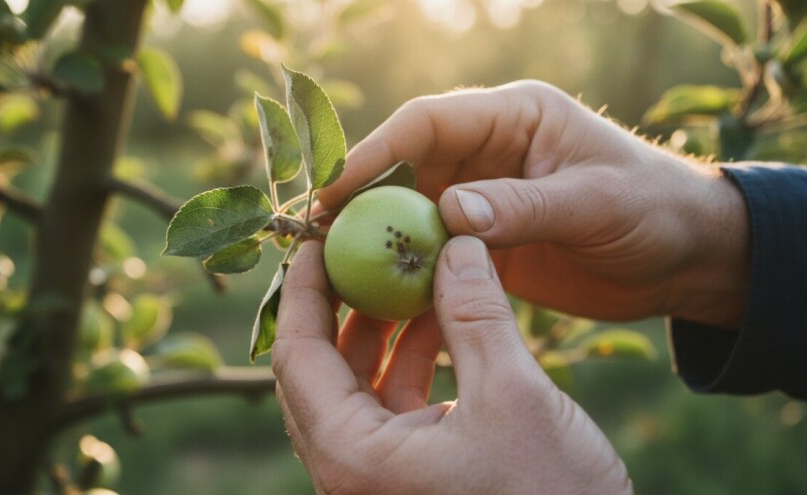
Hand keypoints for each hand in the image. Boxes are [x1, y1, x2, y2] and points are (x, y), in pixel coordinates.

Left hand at [272, 239, 631, 493]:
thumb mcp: (514, 396)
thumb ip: (477, 314)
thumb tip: (456, 243)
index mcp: (352, 458)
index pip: (297, 356)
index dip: (302, 290)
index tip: (316, 239)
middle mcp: (351, 472)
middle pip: (319, 369)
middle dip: (342, 303)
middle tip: (361, 247)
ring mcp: (380, 477)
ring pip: (358, 385)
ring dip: (382, 327)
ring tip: (413, 272)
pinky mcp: (411, 476)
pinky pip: (392, 404)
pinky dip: (411, 358)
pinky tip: (442, 317)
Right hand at [319, 81, 749, 328]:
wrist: (686, 256)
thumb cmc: (654, 210)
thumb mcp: (595, 203)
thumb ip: (524, 205)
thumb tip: (449, 212)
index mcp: (514, 117)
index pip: (427, 123)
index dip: (375, 151)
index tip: (333, 189)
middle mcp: (489, 151)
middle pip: (406, 166)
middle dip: (362, 199)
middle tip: (318, 238)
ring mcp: (485, 196)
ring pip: (412, 211)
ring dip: (379, 239)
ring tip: (337, 271)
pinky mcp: (487, 240)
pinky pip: (435, 249)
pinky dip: (409, 269)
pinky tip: (382, 296)